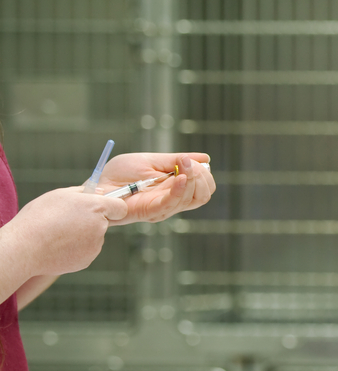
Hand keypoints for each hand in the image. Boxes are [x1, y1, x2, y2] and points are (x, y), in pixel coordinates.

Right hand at [6, 187, 127, 276]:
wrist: (25, 247)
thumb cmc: (39, 218)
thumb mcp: (60, 195)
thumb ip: (84, 192)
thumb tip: (100, 193)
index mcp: (96, 208)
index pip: (121, 207)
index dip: (112, 207)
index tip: (103, 208)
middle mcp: (100, 227)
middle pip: (104, 222)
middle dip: (91, 221)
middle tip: (67, 221)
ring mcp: (95, 245)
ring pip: (94, 237)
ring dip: (82, 235)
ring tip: (59, 234)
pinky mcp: (88, 260)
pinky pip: (86, 250)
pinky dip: (76, 248)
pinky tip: (58, 246)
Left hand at [97, 152, 215, 224]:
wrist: (98, 185)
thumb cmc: (120, 174)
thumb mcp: (152, 160)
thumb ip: (176, 160)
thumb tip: (206, 158)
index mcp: (175, 189)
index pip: (205, 187)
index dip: (204, 173)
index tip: (191, 160)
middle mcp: (174, 200)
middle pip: (204, 194)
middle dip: (202, 175)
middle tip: (188, 163)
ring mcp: (165, 207)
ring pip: (195, 197)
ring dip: (193, 177)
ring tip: (183, 164)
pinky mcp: (154, 211)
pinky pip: (175, 202)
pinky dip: (181, 188)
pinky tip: (180, 176)